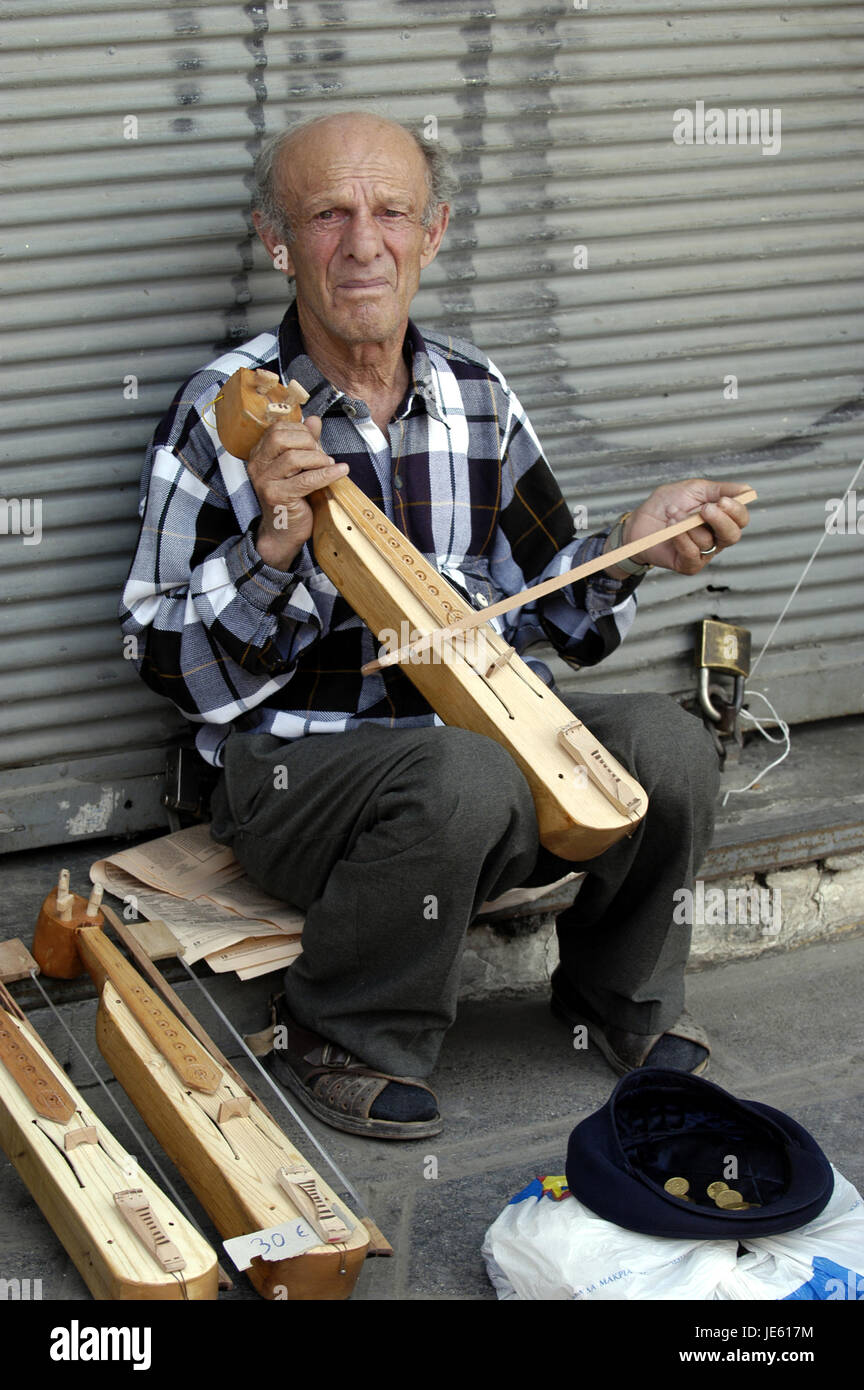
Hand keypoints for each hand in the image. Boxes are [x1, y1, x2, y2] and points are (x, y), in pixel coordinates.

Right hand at [247, 414, 348, 570]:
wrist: (284, 531)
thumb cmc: (293, 497)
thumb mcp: (300, 466)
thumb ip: (305, 442)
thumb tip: (314, 419)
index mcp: (259, 454)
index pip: (278, 428)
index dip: (301, 431)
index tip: (315, 443)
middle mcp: (257, 465)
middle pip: (281, 437)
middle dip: (308, 442)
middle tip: (322, 456)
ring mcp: (264, 481)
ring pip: (293, 457)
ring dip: (318, 459)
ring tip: (329, 466)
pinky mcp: (276, 496)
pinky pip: (306, 480)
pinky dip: (327, 474)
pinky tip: (341, 471)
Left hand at [616, 479, 752, 575]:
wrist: (639, 521)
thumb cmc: (666, 504)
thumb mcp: (694, 489)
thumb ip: (720, 490)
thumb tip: (746, 489)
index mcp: (721, 519)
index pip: (741, 519)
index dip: (736, 510)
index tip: (723, 500)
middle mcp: (716, 538)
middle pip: (733, 535)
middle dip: (721, 520)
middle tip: (705, 509)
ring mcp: (703, 553)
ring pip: (708, 541)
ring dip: (688, 524)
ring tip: (672, 513)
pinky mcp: (688, 565)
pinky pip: (692, 553)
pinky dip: (682, 538)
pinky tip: (671, 526)